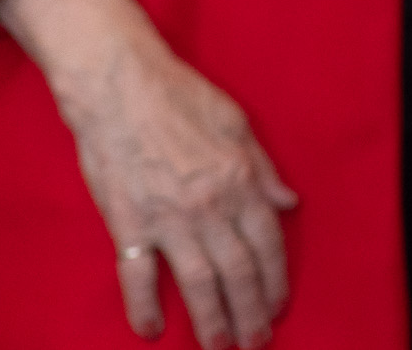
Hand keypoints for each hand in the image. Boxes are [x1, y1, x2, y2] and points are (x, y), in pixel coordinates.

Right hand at [0, 0, 298, 345]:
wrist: (122, 87)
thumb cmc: (181, 98)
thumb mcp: (238, 125)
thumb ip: (265, 169)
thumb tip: (289, 202)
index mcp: (242, 180)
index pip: (269, 244)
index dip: (276, 281)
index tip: (278, 307)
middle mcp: (211, 205)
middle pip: (239, 272)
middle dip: (251, 312)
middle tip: (256, 342)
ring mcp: (168, 218)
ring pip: (198, 282)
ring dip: (212, 320)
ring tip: (220, 348)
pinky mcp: (127, 224)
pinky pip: (137, 276)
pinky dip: (144, 307)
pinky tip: (153, 331)